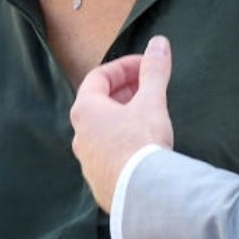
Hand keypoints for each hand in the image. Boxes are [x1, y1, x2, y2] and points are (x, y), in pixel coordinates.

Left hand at [70, 36, 174, 209]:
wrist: (142, 194)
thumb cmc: (140, 143)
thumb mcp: (151, 101)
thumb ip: (154, 71)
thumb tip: (159, 43)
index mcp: (86, 111)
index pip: (98, 77)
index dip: (123, 67)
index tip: (145, 66)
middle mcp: (80, 135)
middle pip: (98, 103)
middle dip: (126, 90)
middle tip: (149, 86)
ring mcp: (87, 161)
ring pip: (103, 129)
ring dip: (124, 116)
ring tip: (150, 113)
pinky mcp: (99, 181)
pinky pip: (109, 152)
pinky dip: (124, 140)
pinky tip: (144, 144)